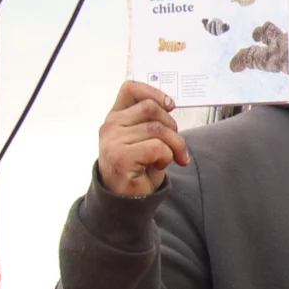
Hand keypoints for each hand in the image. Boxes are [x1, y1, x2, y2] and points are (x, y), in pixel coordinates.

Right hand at [98, 81, 189, 196]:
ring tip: (172, 158)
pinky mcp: (121, 156)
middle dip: (173, 127)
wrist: (128, 199)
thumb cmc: (140, 168)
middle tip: (177, 145)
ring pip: (159, 129)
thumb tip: (169, 103)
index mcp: (116, 117)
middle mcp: (111, 125)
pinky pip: (158, 147)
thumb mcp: (146, 139)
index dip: (154, 93)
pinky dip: (167, 157)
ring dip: (175, 146)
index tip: (170, 106)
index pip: (130, 89)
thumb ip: (151, 120)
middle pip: (152, 109)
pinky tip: (159, 166)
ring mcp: (113, 140)